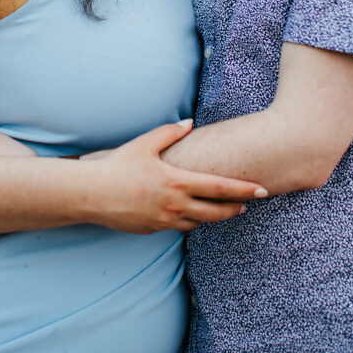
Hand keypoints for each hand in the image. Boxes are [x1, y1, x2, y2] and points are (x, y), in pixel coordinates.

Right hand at [84, 119, 266, 234]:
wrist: (91, 194)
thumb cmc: (117, 166)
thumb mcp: (144, 144)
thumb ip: (170, 132)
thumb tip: (189, 123)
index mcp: (176, 183)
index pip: (218, 188)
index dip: (242, 190)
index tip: (261, 190)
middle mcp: (174, 205)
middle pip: (215, 212)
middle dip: (234, 208)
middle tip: (248, 205)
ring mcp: (163, 221)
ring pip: (197, 223)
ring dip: (212, 216)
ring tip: (223, 208)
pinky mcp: (152, 230)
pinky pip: (177, 226)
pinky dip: (188, 219)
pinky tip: (189, 212)